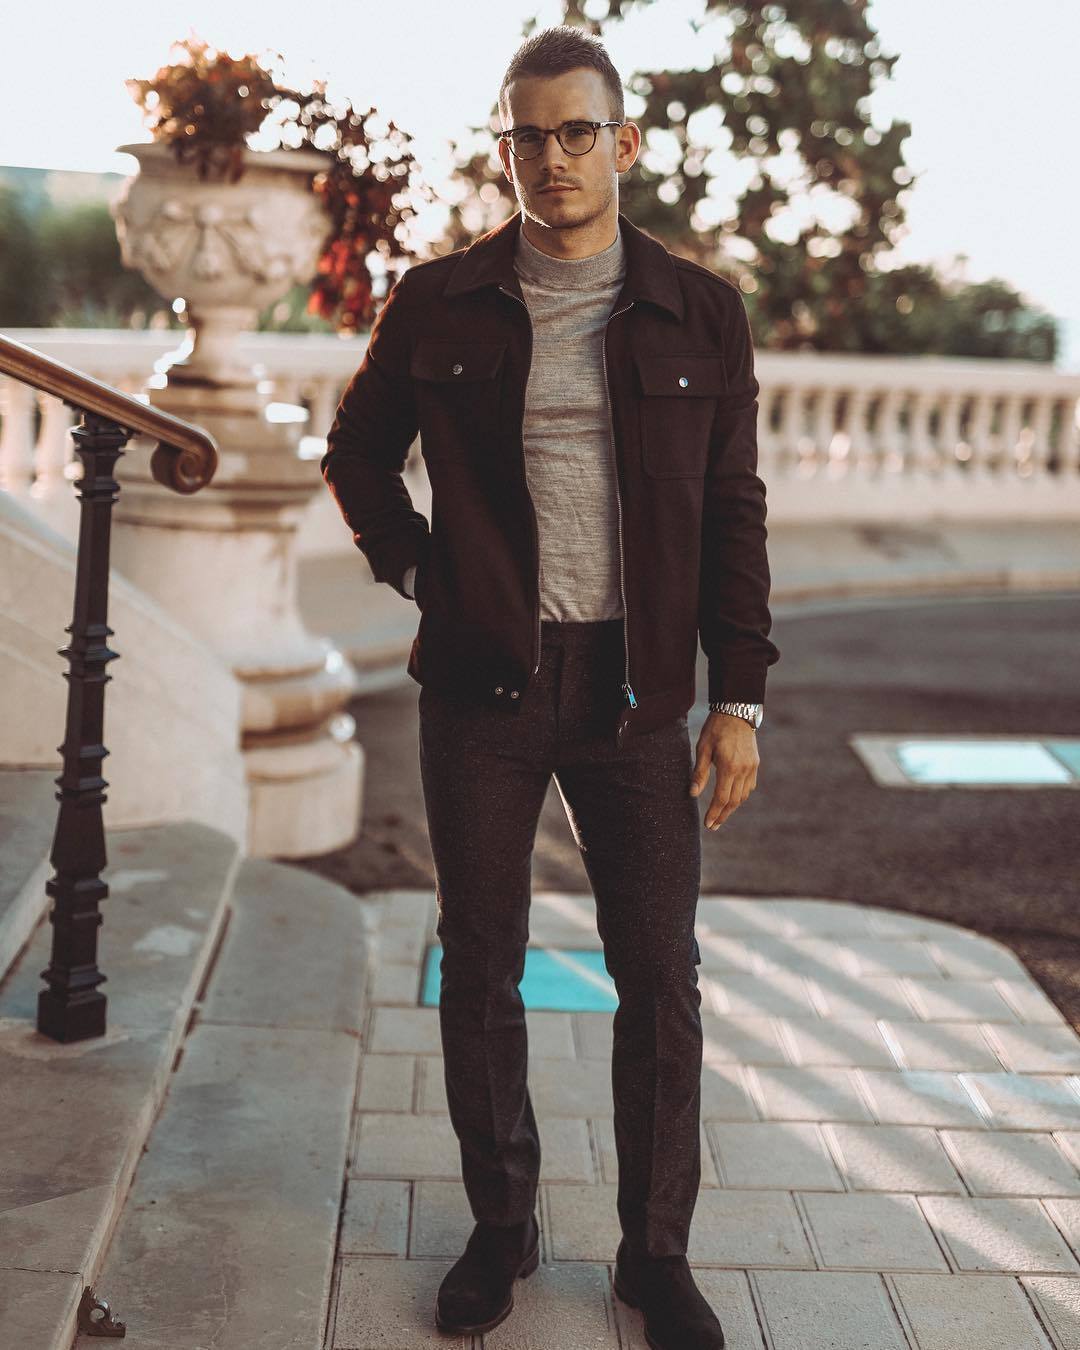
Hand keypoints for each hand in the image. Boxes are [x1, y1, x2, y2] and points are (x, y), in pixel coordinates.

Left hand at [689, 712, 759, 828]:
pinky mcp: (755, 764)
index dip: (714, 813)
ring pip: (743, 795)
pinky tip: (732, 799)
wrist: (737, 712)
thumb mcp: (703, 748)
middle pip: (734, 801)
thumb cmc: (715, 729)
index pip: (721, 797)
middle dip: (723, 815)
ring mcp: (752, 767)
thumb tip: (693, 794)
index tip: (708, 824)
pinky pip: (750, 786)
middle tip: (713, 826)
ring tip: (720, 815)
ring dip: (732, 807)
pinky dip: (741, 796)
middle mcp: (743, 769)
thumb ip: (700, 773)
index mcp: (728, 766)